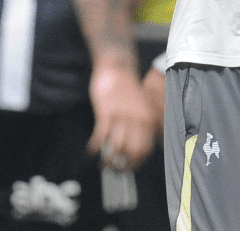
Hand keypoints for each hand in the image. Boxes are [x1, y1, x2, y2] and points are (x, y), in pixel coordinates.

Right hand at [87, 56, 155, 170]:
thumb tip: (140, 145)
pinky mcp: (106, 111)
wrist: (117, 67)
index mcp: (147, 119)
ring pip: (116, 146)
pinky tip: (92, 150)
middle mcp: (137, 119)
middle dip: (123, 166)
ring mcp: (121, 116)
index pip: (145, 148)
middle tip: (115, 171)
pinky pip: (101, 135)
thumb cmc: (128, 88)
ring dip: (108, 160)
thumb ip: (142, 124)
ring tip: (103, 165)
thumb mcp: (142, 106)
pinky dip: (95, 146)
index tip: (129, 169)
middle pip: (132, 151)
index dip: (137, 162)